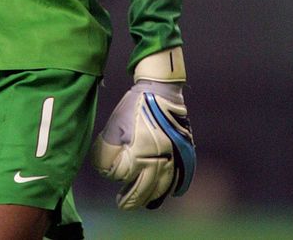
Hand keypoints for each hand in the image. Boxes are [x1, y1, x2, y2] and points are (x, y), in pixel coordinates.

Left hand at [92, 47, 194, 209]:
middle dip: (132, 199)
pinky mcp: (184, 152)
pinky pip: (183, 177)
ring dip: (152, 197)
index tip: (109, 174)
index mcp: (141, 152)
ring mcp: (175, 157)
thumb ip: (108, 150)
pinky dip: (176, 187)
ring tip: (142, 202)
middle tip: (122, 203)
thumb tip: (107, 170)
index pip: (125, 176)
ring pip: (164, 187)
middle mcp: (160, 159)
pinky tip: (170, 192)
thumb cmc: (135, 106)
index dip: (114, 175)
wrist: (160, 89)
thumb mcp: (115, 125)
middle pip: (145, 189)